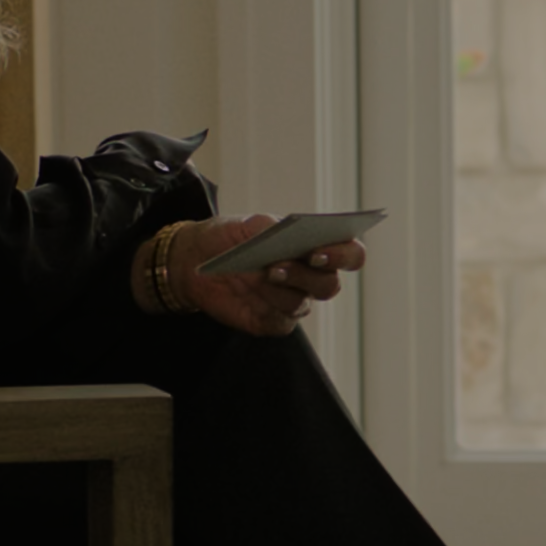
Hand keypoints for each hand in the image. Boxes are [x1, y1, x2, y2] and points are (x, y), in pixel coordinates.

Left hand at [156, 214, 363, 337]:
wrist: (195, 260)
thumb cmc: (230, 237)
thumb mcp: (248, 223)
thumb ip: (270, 226)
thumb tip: (285, 231)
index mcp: (315, 249)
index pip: (350, 254)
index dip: (344, 254)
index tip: (321, 250)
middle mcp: (310, 278)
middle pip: (331, 284)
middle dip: (312, 275)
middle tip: (292, 262)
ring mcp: (293, 301)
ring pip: (304, 303)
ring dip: (287, 288)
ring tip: (267, 272)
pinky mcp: (272, 322)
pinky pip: (282, 321)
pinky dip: (269, 307)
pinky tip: (255, 295)